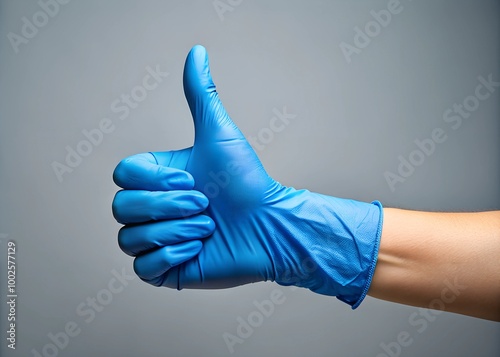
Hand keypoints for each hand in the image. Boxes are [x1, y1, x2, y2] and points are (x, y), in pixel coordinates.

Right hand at [112, 45, 382, 307]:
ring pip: (130, 238)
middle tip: (205, 204)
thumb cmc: (246, 181)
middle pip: (122, 208)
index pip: (121, 176)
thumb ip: (201, 95)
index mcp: (156, 178)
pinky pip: (143, 268)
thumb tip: (197, 51)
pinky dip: (171, 257)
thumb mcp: (219, 134)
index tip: (191, 179)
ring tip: (208, 228)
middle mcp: (152, 208)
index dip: (154, 179)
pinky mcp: (166, 270)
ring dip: (175, 231)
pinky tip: (199, 249)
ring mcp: (157, 240)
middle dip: (168, 206)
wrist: (270, 225)